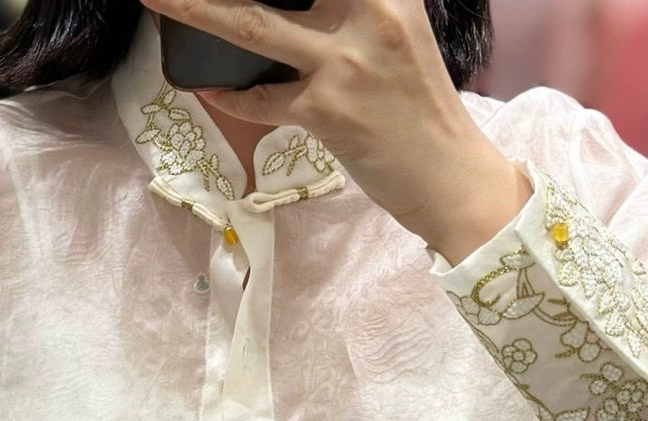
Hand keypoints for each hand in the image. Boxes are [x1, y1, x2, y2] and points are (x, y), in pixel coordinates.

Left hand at [140, 0, 529, 253]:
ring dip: (195, 9)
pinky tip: (211, 88)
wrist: (452, 177)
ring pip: (251, 25)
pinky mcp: (325, 111)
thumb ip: (356, 8)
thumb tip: (302, 3)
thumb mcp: (399, 34)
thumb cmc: (423, 108)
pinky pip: (260, 98)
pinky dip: (232, 95)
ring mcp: (343, 62)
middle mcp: (367, 12)